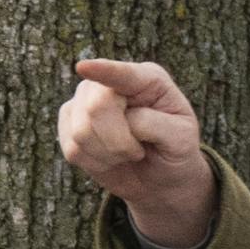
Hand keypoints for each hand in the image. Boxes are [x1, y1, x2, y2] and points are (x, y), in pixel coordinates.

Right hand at [57, 56, 220, 248]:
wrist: (160, 178)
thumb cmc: (178, 152)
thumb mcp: (182, 140)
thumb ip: (159, 126)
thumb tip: (129, 118)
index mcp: (147, 79)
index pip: (124, 74)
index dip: (105, 72)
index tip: (86, 70)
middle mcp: (112, 82)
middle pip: (97, 105)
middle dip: (119, 138)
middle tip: (137, 150)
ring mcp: (85, 101)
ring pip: (80, 128)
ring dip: (107, 153)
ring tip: (127, 154)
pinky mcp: (67, 123)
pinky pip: (70, 146)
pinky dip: (92, 162)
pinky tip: (109, 160)